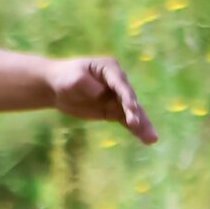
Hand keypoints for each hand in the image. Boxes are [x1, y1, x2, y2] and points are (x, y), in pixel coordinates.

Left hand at [43, 55, 158, 143]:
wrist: (57, 86)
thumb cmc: (65, 77)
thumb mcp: (73, 78)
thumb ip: (86, 83)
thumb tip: (100, 92)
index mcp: (110, 68)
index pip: (120, 84)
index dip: (126, 97)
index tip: (131, 109)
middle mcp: (118, 81)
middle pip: (130, 98)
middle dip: (135, 113)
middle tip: (137, 125)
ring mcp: (117, 97)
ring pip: (132, 112)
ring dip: (142, 124)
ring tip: (152, 139)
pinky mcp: (112, 110)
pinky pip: (126, 120)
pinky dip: (135, 129)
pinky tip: (146, 140)